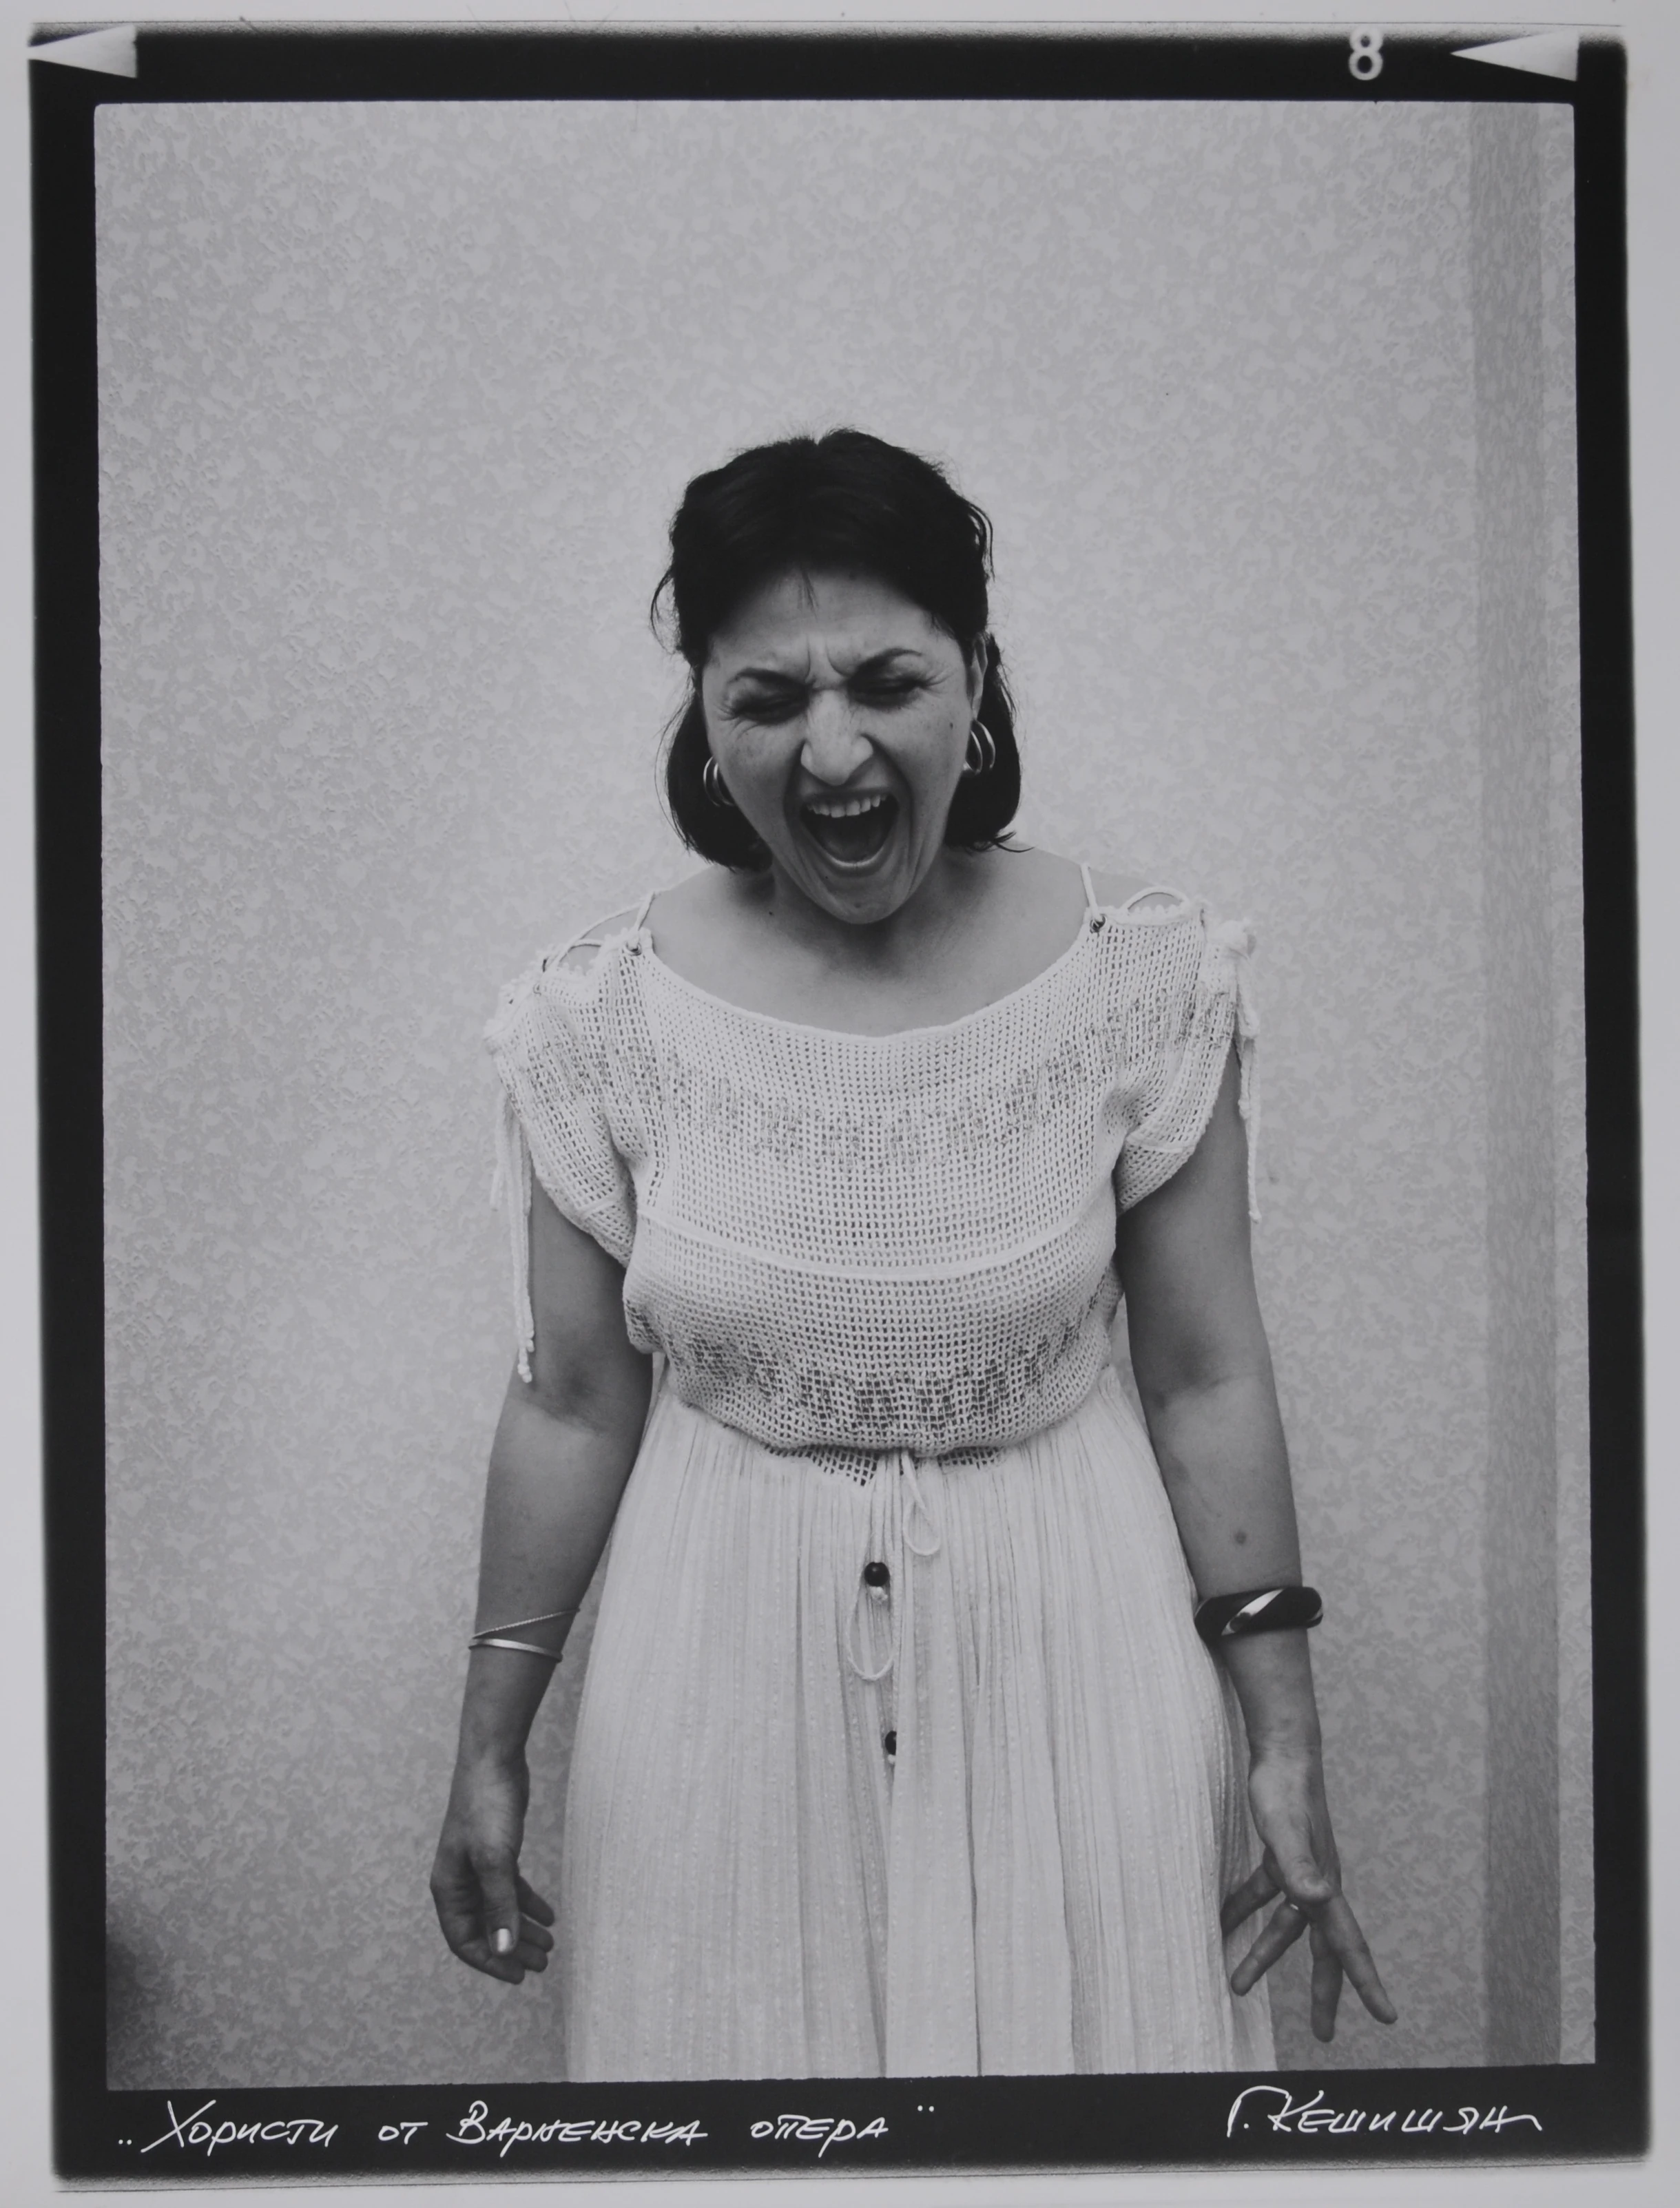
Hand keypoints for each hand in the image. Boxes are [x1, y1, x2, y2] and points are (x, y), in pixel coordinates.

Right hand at [430, 1753, 555, 1983]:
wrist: (495, 1759)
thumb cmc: (486, 1806)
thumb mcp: (494, 1859)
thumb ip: (499, 1905)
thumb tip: (503, 1950)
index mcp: (448, 1887)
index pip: (463, 1940)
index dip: (490, 1961)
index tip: (519, 1975)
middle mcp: (459, 1881)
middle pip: (484, 1929)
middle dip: (512, 1949)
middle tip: (542, 1964)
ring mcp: (477, 1867)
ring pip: (499, 1910)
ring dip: (522, 1929)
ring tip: (549, 1945)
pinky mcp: (496, 1852)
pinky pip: (510, 1889)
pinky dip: (527, 1903)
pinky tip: (549, 1914)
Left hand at [1222, 1745, 1396, 2041]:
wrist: (1282, 1751)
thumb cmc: (1284, 1790)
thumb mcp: (1285, 1831)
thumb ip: (1299, 1867)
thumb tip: (1317, 1900)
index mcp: (1326, 1889)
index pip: (1349, 1946)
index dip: (1367, 1983)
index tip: (1388, 2017)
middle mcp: (1318, 1886)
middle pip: (1324, 1949)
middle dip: (1324, 1991)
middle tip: (1324, 2033)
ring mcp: (1300, 1872)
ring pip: (1286, 1928)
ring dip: (1265, 1956)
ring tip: (1238, 1985)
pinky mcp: (1279, 1858)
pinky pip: (1263, 1896)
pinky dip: (1244, 1911)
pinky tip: (1221, 1922)